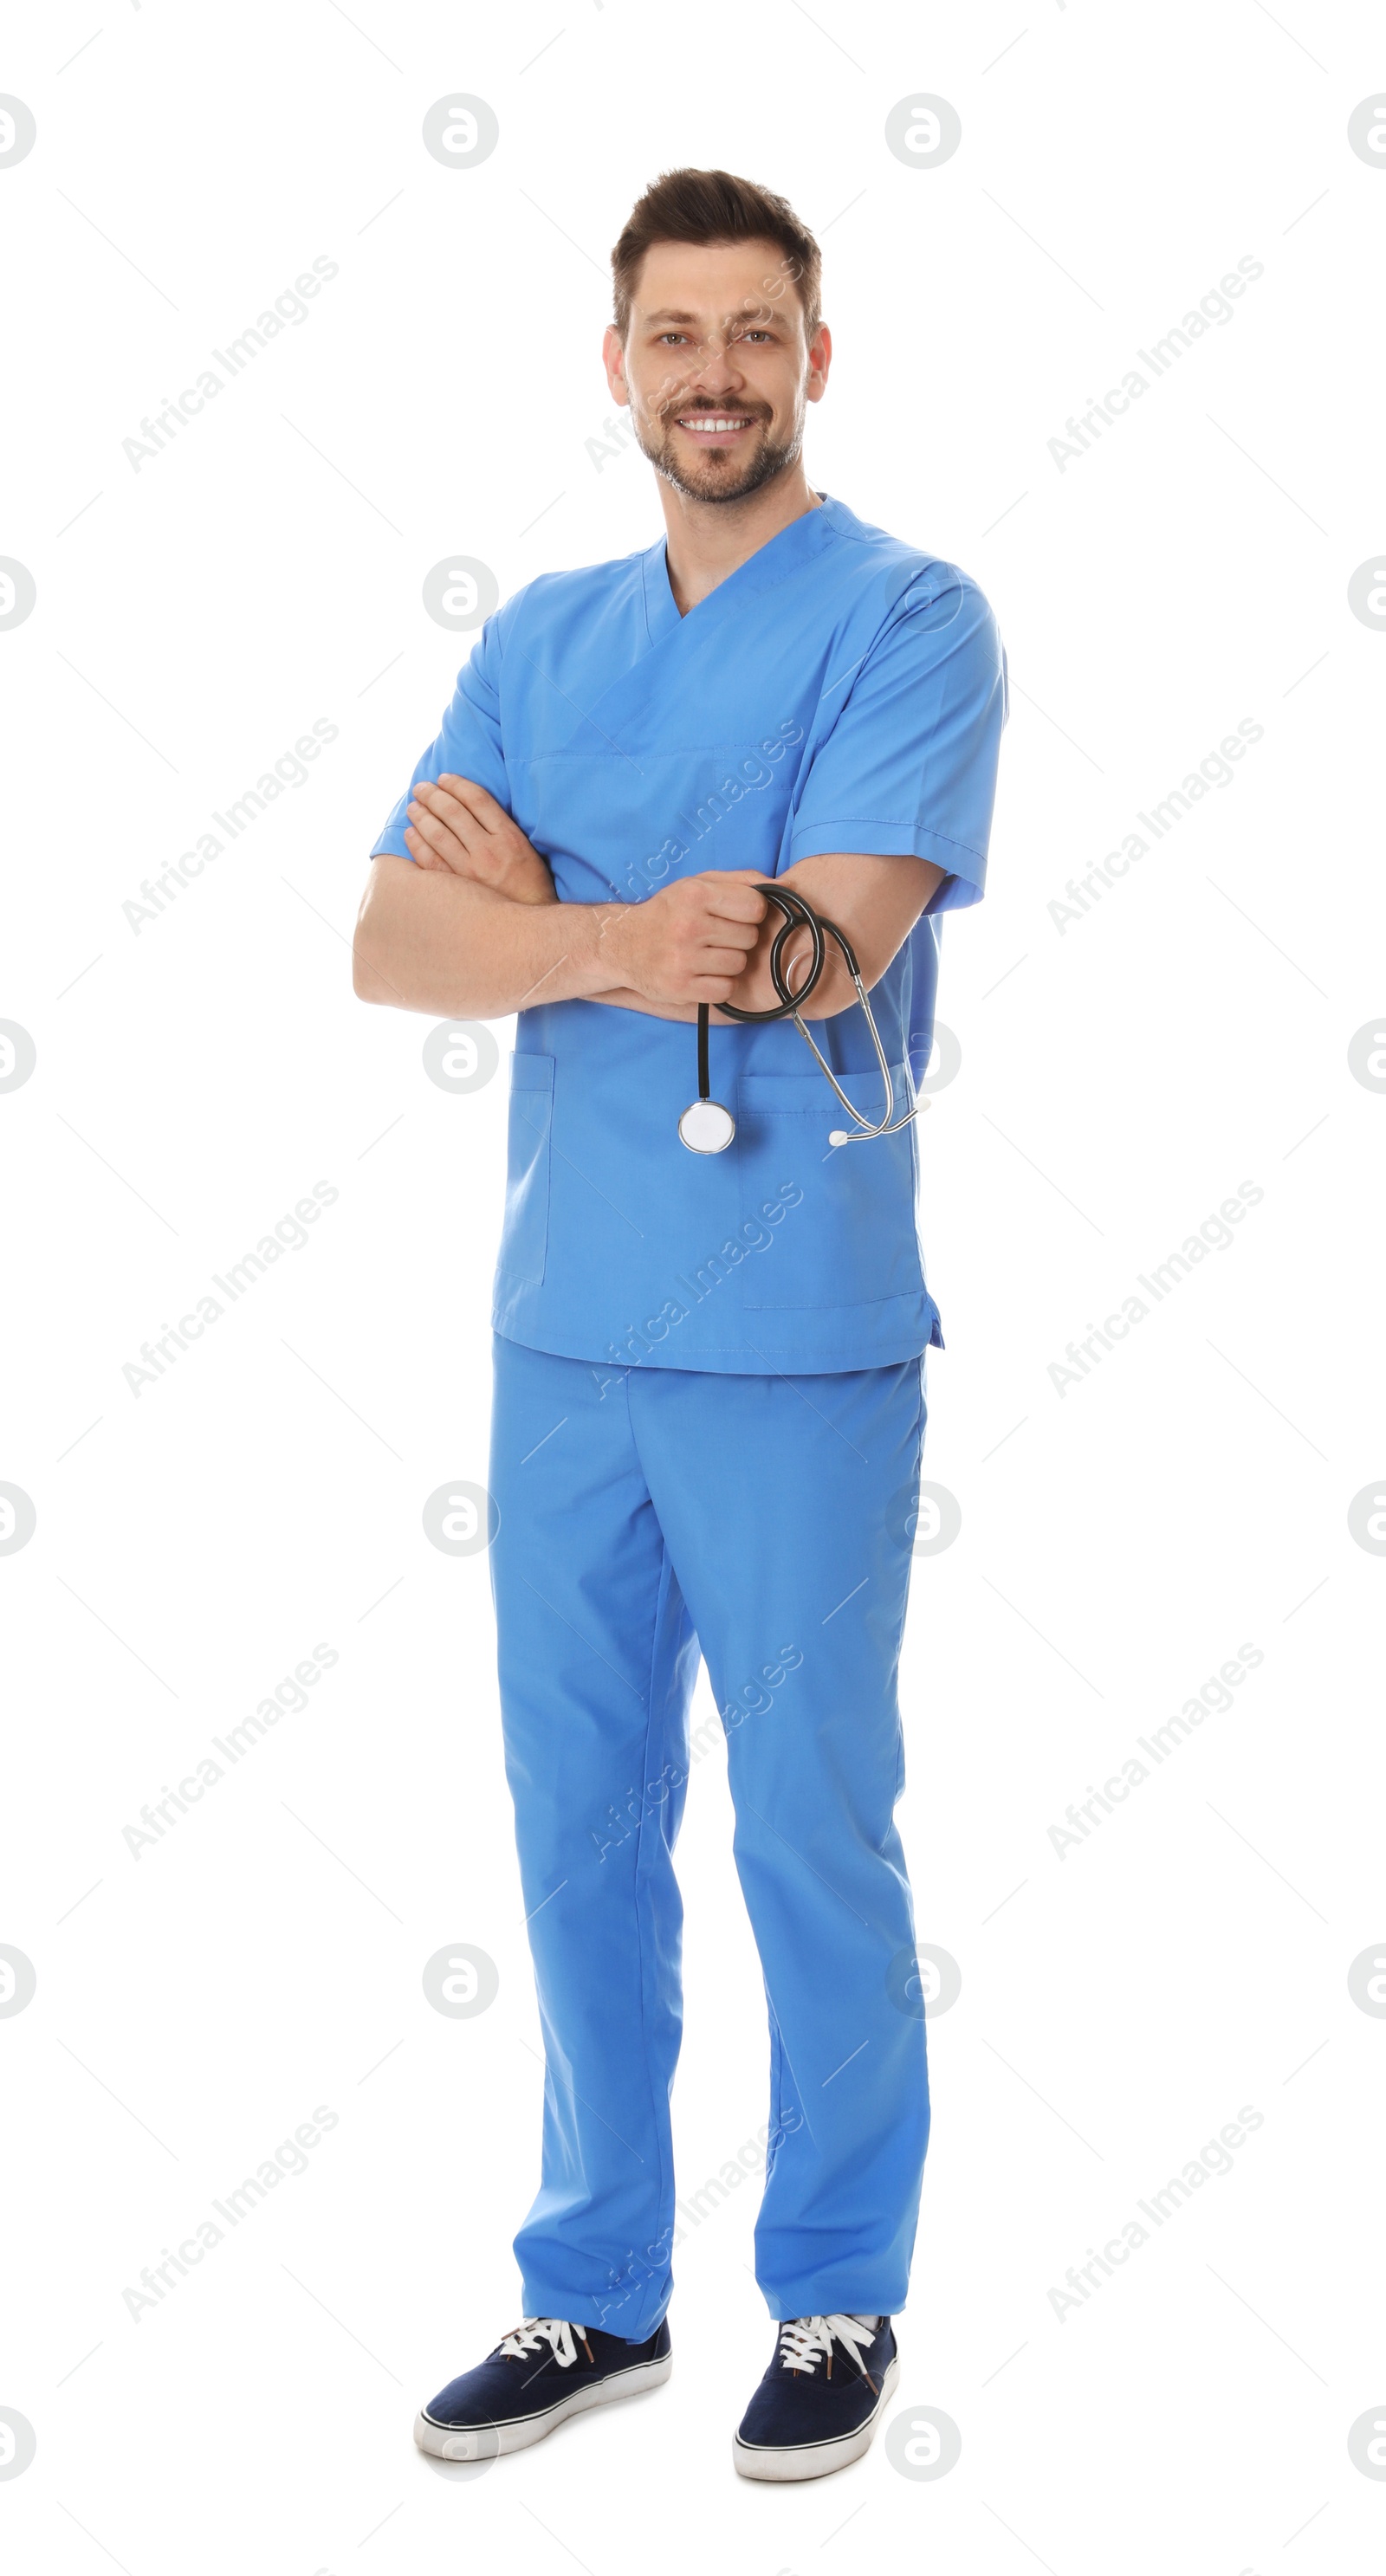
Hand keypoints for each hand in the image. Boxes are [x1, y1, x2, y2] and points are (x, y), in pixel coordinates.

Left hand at [404, 775, 556, 905]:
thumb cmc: (528, 884)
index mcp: (508, 838)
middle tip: (421, 788)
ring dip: (421, 815)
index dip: (457, 784)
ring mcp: (470, 872)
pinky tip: (411, 833)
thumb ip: (502, 827)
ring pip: (438, 834)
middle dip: (433, 795)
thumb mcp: (525, 849)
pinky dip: (417, 844)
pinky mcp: (457, 890)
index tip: (444, 778)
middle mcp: (488, 852)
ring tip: (413, 806)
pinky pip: (430, 861)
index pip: (477, 800)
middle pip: (453, 812)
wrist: (529, 925)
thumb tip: (469, 805)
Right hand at [597, 870, 767, 1007]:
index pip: (755, 907)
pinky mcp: (681, 987)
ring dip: (728, 962)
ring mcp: (683, 959)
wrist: (622, 945)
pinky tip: (703, 973)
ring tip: (707, 955)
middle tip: (715, 937)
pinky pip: (725, 989)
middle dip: (738, 938)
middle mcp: (688, 926)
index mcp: (695, 894)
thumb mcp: (698, 884)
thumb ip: (743, 881)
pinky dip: (719, 984)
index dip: (751, 912)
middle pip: (749, 937)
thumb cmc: (669, 912)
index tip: (737, 916)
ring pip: (739, 964)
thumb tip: (784, 887)